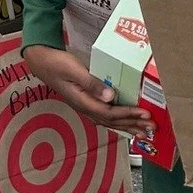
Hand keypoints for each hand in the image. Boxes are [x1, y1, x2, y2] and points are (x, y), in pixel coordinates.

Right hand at [25, 44, 154, 136]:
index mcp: (83, 102)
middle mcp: (85, 108)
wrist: (40, 61)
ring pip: (109, 121)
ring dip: (127, 126)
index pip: (110, 113)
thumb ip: (91, 83)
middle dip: (133, 124)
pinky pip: (105, 116)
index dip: (128, 114)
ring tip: (144, 131)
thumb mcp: (73, 70)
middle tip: (152, 127)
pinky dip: (118, 121)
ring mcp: (85, 106)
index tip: (144, 114)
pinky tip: (126, 123)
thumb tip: (111, 97)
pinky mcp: (86, 102)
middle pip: (112, 121)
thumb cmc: (56, 64)